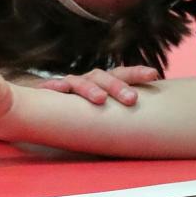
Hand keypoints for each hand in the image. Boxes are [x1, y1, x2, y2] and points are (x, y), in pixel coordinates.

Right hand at [35, 66, 159, 105]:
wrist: (41, 101)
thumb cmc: (78, 106)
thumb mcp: (99, 106)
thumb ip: (118, 110)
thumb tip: (149, 123)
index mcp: (102, 82)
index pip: (121, 73)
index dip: (137, 73)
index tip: (154, 75)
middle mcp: (86, 80)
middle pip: (104, 77)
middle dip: (118, 87)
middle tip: (132, 99)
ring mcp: (67, 85)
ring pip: (79, 82)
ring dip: (90, 89)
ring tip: (101, 99)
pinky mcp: (46, 91)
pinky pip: (50, 87)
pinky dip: (55, 86)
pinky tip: (60, 88)